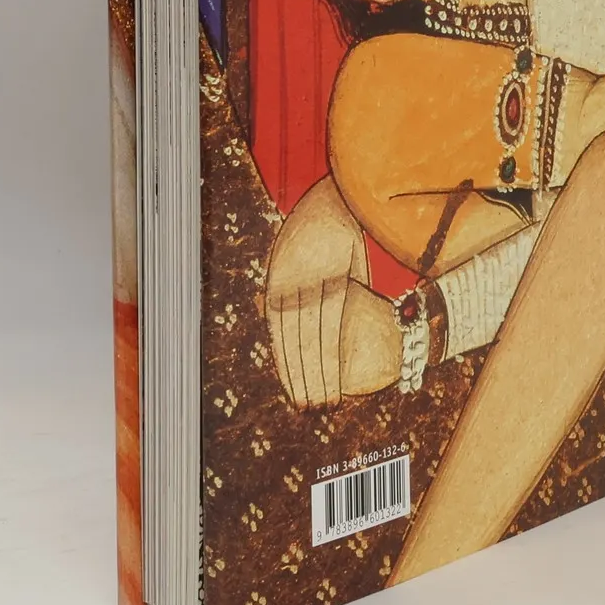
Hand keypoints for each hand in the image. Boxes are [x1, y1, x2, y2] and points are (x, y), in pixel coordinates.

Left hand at [265, 176, 365, 406]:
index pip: (278, 336)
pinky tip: (339, 371)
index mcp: (275, 282)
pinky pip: (335, 320)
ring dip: (320, 373)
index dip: (286, 367)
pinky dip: (335, 349)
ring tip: (326, 402)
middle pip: (296, 342)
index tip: (293, 394)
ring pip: (315, 336)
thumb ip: (283, 286)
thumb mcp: (289, 256)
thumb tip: (265, 309)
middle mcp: (289, 284)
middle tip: (309, 410)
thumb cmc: (316, 227)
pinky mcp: (339, 274)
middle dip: (302, 379)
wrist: (336, 194)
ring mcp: (313, 279)